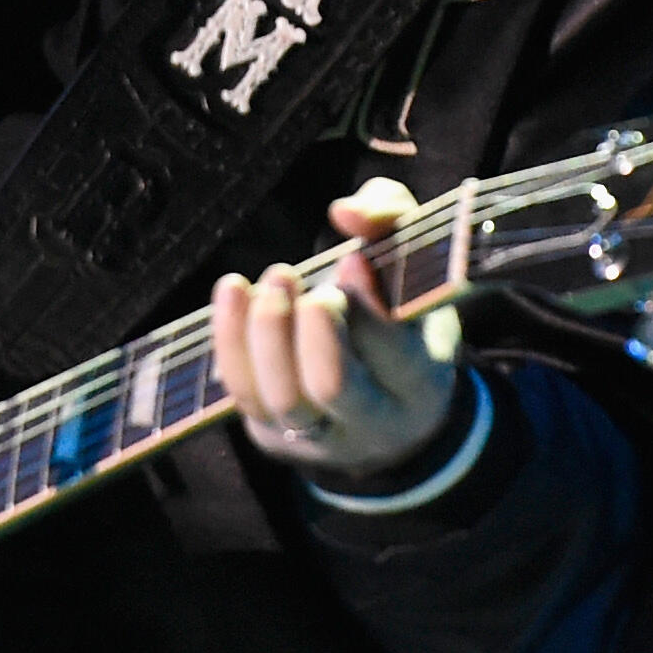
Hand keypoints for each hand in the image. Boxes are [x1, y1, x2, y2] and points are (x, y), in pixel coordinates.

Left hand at [208, 178, 462, 479]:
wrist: (390, 401)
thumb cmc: (402, 311)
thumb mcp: (416, 263)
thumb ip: (392, 218)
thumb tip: (345, 213)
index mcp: (422, 382)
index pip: (396, 355)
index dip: (369, 307)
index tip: (350, 260)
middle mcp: (375, 423)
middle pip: (332, 385)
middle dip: (309, 326)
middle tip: (296, 277)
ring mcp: (320, 439)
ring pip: (280, 396)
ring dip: (265, 330)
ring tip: (275, 279)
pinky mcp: (274, 435)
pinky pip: (244, 394)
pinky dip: (231, 341)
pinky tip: (234, 290)